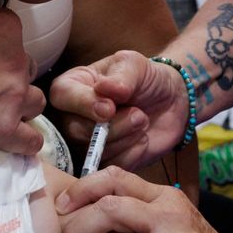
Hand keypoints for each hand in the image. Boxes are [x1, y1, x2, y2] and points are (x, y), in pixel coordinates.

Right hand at [0, 5, 44, 155]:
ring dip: (21, 104)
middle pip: (26, 67)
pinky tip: (12, 138)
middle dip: (10, 73)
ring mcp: (14, 98)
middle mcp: (17, 61)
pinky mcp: (4, 130)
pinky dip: (24, 141)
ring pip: (35, 101)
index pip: (11, 30)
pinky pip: (30, 141)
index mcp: (5, 28)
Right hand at [50, 50, 189, 170]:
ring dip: (125, 138)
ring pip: (93, 152)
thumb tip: (104, 88)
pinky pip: (111, 166)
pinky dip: (132, 153)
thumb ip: (121, 76)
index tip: (110, 107)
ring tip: (142, 122)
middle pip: (76, 130)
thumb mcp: (135, 65)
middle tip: (139, 116)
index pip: (62, 97)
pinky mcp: (102, 163)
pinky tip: (142, 139)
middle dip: (112, 126)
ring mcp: (84, 144)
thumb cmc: (145, 79)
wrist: (170, 103)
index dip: (84, 104)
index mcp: (70, 87)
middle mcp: (70, 117)